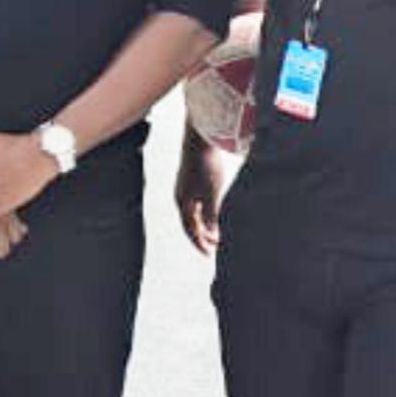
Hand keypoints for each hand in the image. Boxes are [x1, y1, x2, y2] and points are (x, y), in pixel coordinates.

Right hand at [176, 133, 230, 254]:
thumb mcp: (212, 194)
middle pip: (190, 223)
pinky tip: (211, 211)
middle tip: (213, 247)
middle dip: (201, 236)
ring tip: (214, 232)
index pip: (190, 229)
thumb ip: (211, 215)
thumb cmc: (206, 167)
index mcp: (183, 203)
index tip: (209, 254)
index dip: (199, 243)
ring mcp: (185, 189)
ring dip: (202, 224)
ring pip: (193, 213)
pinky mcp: (191, 180)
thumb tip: (212, 235)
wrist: (199, 141)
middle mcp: (181, 198)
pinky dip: (203, 213)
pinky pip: (195, 203)